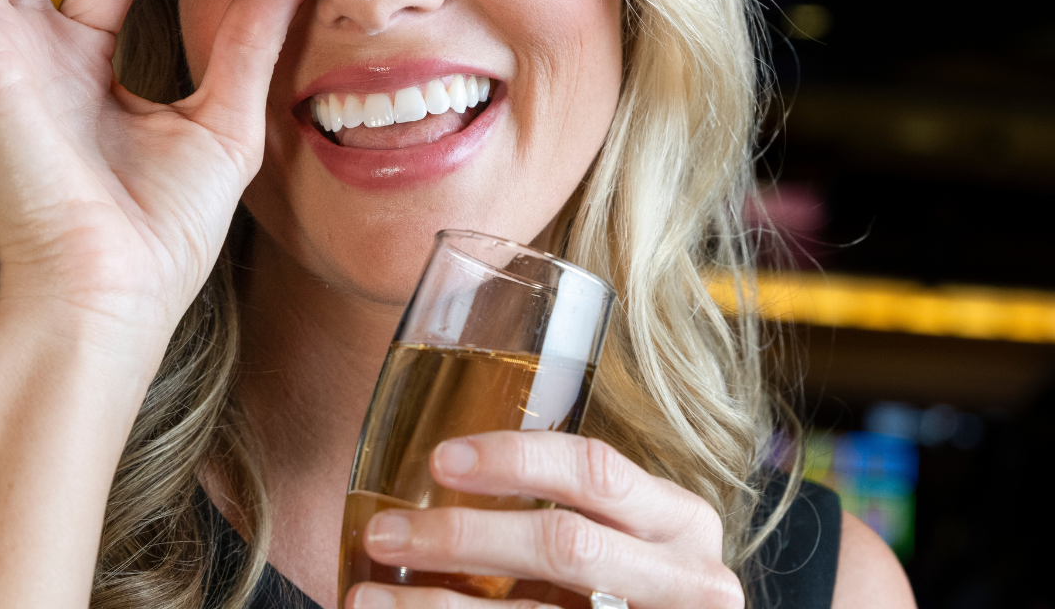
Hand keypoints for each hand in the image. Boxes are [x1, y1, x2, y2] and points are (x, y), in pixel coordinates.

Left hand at [350, 431, 743, 608]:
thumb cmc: (633, 589)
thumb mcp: (626, 539)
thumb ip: (572, 509)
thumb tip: (444, 472)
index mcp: (681, 520)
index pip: (595, 470)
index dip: (515, 460)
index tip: (439, 460)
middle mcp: (687, 578)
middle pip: (563, 544)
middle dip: (463, 537)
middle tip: (384, 531)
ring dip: (437, 607)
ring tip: (367, 596)